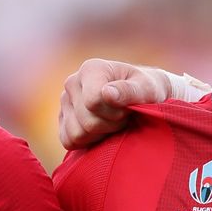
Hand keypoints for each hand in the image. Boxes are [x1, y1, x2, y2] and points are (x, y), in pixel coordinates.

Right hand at [58, 59, 175, 150]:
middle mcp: (73, 82)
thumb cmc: (148, 91)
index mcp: (91, 69)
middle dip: (111, 125)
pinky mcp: (63, 120)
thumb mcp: (148, 89)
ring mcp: (65, 102)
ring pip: (77, 134)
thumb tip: (106, 93)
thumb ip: (130, 91)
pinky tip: (102, 131)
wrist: (143, 99)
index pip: (93, 102)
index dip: (115, 112)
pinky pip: (68, 141)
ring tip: (114, 122)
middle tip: (124, 117)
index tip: (128, 108)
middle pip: (87, 121)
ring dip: (100, 134)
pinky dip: (87, 142)